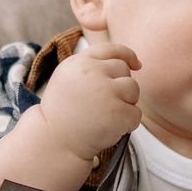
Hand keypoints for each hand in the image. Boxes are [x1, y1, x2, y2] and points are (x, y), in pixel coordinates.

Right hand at [36, 42, 141, 161]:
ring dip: (126, 104)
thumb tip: (128, 63)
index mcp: (79, 63)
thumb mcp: (67, 80)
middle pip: (124, 70)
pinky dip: (128, 124)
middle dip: (120, 87)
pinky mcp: (117, 113)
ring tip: (106, 116)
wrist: (55, 142)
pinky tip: (110, 129)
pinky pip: (136, 114)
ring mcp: (106, 92)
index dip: (128, 55)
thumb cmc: (62, 114)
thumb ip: (91, 67)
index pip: (111, 49)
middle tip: (104, 105)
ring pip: (133, 89)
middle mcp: (92, 73)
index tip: (136, 65)